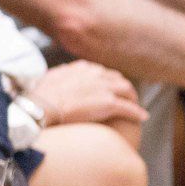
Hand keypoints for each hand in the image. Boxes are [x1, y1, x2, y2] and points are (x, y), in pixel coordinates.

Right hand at [22, 61, 146, 128]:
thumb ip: (61, 73)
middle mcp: (96, 75)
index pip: (102, 72)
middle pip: (118, 79)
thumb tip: (63, 72)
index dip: (108, 81)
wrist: (43, 106)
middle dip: (124, 88)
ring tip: (136, 107)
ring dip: (133, 99)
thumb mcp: (51, 77)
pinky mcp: (109, 103)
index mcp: (83, 68)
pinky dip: (137, 112)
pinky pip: (129, 108)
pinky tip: (142, 117)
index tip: (109, 88)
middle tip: (127, 98)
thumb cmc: (42, 95)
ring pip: (127, 91)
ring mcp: (104, 88)